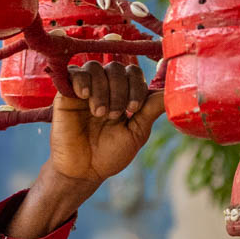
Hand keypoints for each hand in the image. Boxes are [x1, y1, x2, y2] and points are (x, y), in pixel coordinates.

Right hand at [50, 60, 164, 187]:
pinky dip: (82, 80)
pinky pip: (73, 72)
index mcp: (123, 95)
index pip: (133, 73)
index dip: (136, 86)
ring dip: (102, 89)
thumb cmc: (110, 154)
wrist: (83, 170)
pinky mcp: (65, 93)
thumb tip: (174, 92)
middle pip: (116, 67)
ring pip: (95, 67)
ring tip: (100, 113)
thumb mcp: (137, 132)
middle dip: (120, 90)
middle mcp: (105, 87)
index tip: (134, 108)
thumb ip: (151, 109)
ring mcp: (85, 88)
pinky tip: (84, 96)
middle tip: (115, 114)